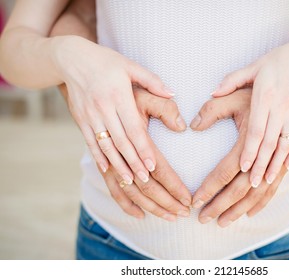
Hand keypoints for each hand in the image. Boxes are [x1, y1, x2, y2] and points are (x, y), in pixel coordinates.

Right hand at [53, 35, 173, 184]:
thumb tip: (172, 94)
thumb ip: (152, 81)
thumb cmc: (106, 62)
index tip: (153, 166)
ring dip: (117, 165)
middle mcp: (103, 107)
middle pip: (121, 141)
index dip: (143, 149)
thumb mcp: (130, 65)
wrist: (71, 58)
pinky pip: (89, 141)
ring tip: (129, 181)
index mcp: (119, 95)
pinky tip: (107, 169)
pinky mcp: (79, 119)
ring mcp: (89, 115)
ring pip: (105, 145)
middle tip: (146, 180)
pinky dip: (98, 156)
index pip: (134, 128)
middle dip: (134, 162)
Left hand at [191, 88, 286, 226]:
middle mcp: (269, 146)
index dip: (211, 186)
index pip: (227, 167)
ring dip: (241, 208)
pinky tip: (251, 211)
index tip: (195, 200)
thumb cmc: (268, 77)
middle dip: (222, 204)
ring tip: (224, 221)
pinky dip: (264, 200)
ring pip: (261, 190)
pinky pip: (278, 183)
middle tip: (203, 218)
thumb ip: (214, 106)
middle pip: (243, 185)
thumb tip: (193, 126)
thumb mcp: (240, 84)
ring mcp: (283, 152)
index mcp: (254, 129)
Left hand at [211, 35, 288, 187]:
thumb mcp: (253, 66)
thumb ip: (231, 80)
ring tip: (264, 182)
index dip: (249, 151)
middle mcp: (281, 109)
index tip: (242, 168)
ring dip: (274, 166)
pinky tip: (285, 169)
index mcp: (265, 97)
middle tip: (251, 183)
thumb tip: (212, 92)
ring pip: (284, 147)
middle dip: (259, 166)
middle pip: (269, 144)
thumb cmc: (278, 61)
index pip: (256, 130)